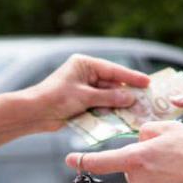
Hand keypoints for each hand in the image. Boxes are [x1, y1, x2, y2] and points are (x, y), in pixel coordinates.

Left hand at [28, 54, 149, 131]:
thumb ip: (109, 97)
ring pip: (107, 97)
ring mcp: (84, 89)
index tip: (147, 82)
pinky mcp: (82, 103)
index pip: (112, 70)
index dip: (131, 77)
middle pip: (112, 84)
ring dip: (118, 105)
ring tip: (136, 111)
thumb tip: (130, 98)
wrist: (35, 113)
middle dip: (126, 94)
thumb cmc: (56, 98)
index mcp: (84, 65)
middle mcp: (86, 75)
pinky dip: (109, 111)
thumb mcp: (85, 96)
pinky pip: (100, 106)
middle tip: (145, 100)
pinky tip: (121, 117)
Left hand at [66, 121, 182, 182]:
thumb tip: (137, 140)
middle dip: (146, 170)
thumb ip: (147, 131)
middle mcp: (140, 182)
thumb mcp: (172, 128)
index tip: (70, 160)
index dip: (84, 160)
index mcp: (138, 158)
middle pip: (132, 177)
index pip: (104, 161)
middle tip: (172, 164)